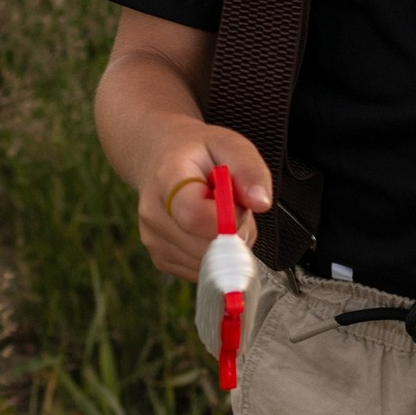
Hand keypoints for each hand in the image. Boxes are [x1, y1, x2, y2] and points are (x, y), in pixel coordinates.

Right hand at [138, 127, 271, 281]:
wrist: (162, 158)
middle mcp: (154, 213)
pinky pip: (201, 270)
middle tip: (232, 206)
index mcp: (167, 179)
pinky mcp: (161, 260)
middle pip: (206, 246)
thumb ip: (249, 170)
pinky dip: (214, 255)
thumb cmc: (198, 153)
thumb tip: (261, 202)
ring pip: (208, 262)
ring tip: (218, 215)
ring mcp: (154, 240)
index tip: (237, 204)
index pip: (194, 215)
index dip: (227, 219)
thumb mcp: (229, 145)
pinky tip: (207, 230)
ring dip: (226, 245)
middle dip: (233, 232)